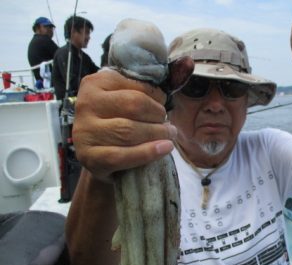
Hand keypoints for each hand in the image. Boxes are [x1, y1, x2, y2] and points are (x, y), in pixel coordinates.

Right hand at [73, 68, 176, 182]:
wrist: (98, 156)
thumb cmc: (116, 123)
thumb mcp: (126, 99)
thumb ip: (151, 85)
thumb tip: (189, 63)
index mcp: (95, 83)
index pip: (136, 87)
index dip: (157, 97)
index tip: (163, 105)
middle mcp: (86, 104)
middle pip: (134, 106)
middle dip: (158, 116)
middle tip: (168, 125)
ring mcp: (85, 132)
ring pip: (130, 131)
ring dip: (157, 134)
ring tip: (169, 136)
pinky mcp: (90, 157)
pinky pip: (124, 155)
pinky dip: (148, 152)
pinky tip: (164, 148)